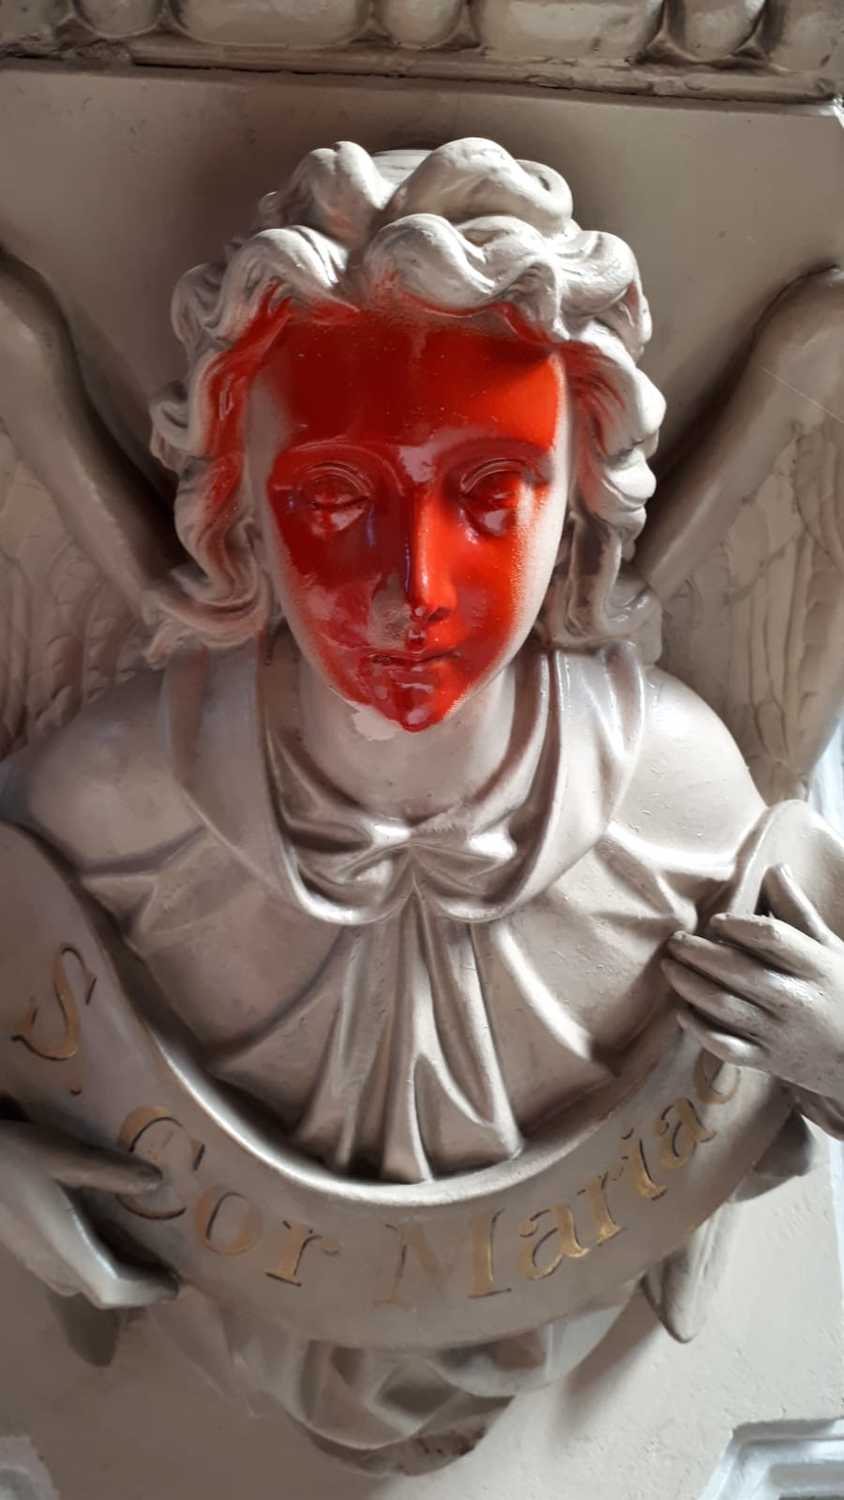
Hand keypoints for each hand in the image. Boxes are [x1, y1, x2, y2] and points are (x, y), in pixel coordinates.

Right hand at [0, 1120, 176, 1307]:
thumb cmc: (15, 1160)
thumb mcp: (66, 1156)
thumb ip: (112, 1173)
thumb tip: (158, 1181)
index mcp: (69, 1249)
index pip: (116, 1287)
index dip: (147, 1289)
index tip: (176, 1284)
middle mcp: (55, 1266)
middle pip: (104, 1292)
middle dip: (138, 1287)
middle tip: (169, 1270)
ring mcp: (39, 1264)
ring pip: (87, 1284)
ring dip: (119, 1278)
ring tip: (146, 1258)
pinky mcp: (30, 1252)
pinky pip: (73, 1273)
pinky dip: (99, 1267)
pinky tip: (106, 1242)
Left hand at [662, 864, 843, 1099]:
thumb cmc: (842, 993)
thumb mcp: (830, 950)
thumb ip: (798, 912)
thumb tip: (775, 868)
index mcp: (815, 966)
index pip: (772, 937)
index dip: (738, 926)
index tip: (716, 921)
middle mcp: (795, 999)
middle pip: (739, 971)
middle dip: (699, 953)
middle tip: (675, 941)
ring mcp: (779, 1032)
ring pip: (725, 1007)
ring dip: (690, 986)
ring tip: (669, 967)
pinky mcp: (767, 1060)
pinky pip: (726, 1047)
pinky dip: (700, 1031)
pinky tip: (682, 1013)